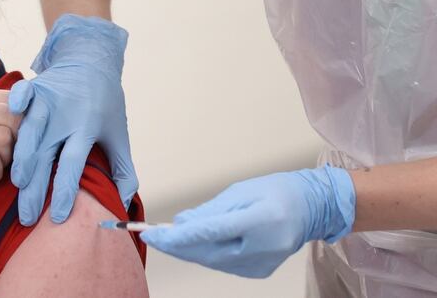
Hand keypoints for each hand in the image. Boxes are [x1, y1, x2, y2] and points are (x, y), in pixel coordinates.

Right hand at [9, 14, 137, 225]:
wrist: (92, 60)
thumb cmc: (105, 103)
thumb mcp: (118, 135)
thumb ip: (122, 170)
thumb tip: (122, 202)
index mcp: (87, 128)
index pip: (73, 165)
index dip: (65, 191)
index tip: (59, 216)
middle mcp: (66, 115)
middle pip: (46, 155)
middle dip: (35, 188)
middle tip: (26, 216)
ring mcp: (48, 100)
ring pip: (28, 133)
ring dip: (20, 159)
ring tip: (15, 185)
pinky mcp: (34, 87)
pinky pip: (20, 97)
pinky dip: (13, 107)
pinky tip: (2, 126)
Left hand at [140, 166, 355, 277]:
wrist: (312, 208)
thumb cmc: (278, 192)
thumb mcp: (240, 191)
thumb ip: (209, 211)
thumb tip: (180, 224)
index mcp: (259, 221)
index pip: (209, 233)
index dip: (177, 237)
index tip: (152, 235)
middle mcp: (261, 247)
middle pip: (207, 253)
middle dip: (175, 246)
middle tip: (151, 237)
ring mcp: (261, 264)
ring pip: (212, 262)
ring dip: (187, 250)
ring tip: (166, 238)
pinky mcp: (258, 271)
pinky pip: (223, 265)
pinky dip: (205, 254)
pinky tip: (193, 244)